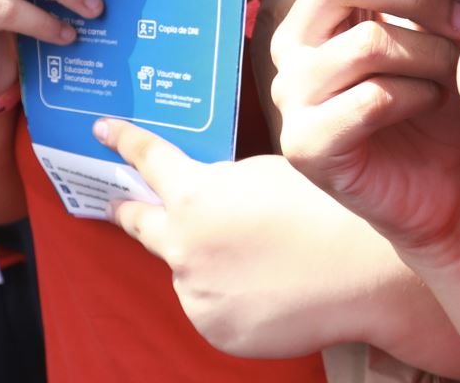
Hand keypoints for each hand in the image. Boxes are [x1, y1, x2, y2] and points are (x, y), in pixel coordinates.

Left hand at [97, 122, 375, 357]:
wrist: (357, 270)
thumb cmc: (320, 209)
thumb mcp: (263, 171)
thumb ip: (222, 180)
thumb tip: (207, 188)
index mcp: (195, 195)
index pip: (148, 159)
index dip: (124, 141)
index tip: (103, 132)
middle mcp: (184, 246)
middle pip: (141, 223)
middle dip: (127, 210)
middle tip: (116, 203)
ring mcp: (196, 292)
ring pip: (187, 270)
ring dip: (204, 262)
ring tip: (258, 258)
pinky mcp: (215, 328)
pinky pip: (211, 307)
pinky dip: (227, 297)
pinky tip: (267, 288)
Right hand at [268, 0, 459, 265]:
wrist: (454, 196)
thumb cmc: (448, 106)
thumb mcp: (442, 31)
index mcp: (325, 7)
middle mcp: (296, 42)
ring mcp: (293, 94)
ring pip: (367, 42)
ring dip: (427, 59)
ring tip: (450, 79)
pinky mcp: (306, 143)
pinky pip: (369, 98)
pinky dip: (416, 102)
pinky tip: (429, 114)